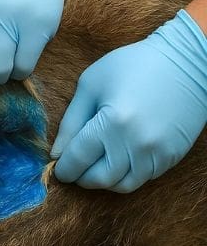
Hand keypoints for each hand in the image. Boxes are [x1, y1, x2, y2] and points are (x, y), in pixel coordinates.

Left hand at [51, 10, 206, 192]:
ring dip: (104, 180)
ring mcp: (157, 152)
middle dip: (81, 177)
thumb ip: (71, 122)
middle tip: (75, 168)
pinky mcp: (172, 156)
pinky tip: (119, 159)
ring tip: (96, 165)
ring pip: (122, 184)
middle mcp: (135, 143)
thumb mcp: (91, 85)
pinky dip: (126, 175)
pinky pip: (143, 178)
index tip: (59, 168)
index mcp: (112, 122)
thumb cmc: (133, 66)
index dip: (64, 168)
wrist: (187, 61)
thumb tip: (57, 153)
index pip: (78, 159)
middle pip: (99, 178)